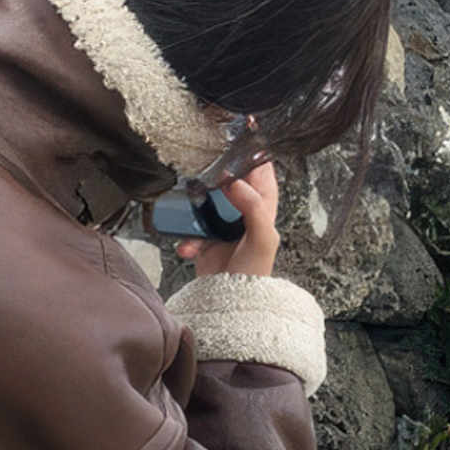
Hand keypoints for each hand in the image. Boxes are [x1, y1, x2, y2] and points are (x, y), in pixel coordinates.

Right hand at [175, 157, 280, 276]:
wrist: (229, 304)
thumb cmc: (253, 275)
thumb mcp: (263, 239)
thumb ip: (255, 208)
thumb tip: (236, 184)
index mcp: (263, 208)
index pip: (261, 171)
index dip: (250, 156)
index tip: (235, 145)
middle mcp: (242, 212)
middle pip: (228, 181)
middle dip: (214, 178)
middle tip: (205, 176)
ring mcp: (222, 224)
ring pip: (204, 201)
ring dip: (194, 209)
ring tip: (192, 214)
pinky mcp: (204, 238)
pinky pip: (189, 229)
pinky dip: (186, 237)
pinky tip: (189, 246)